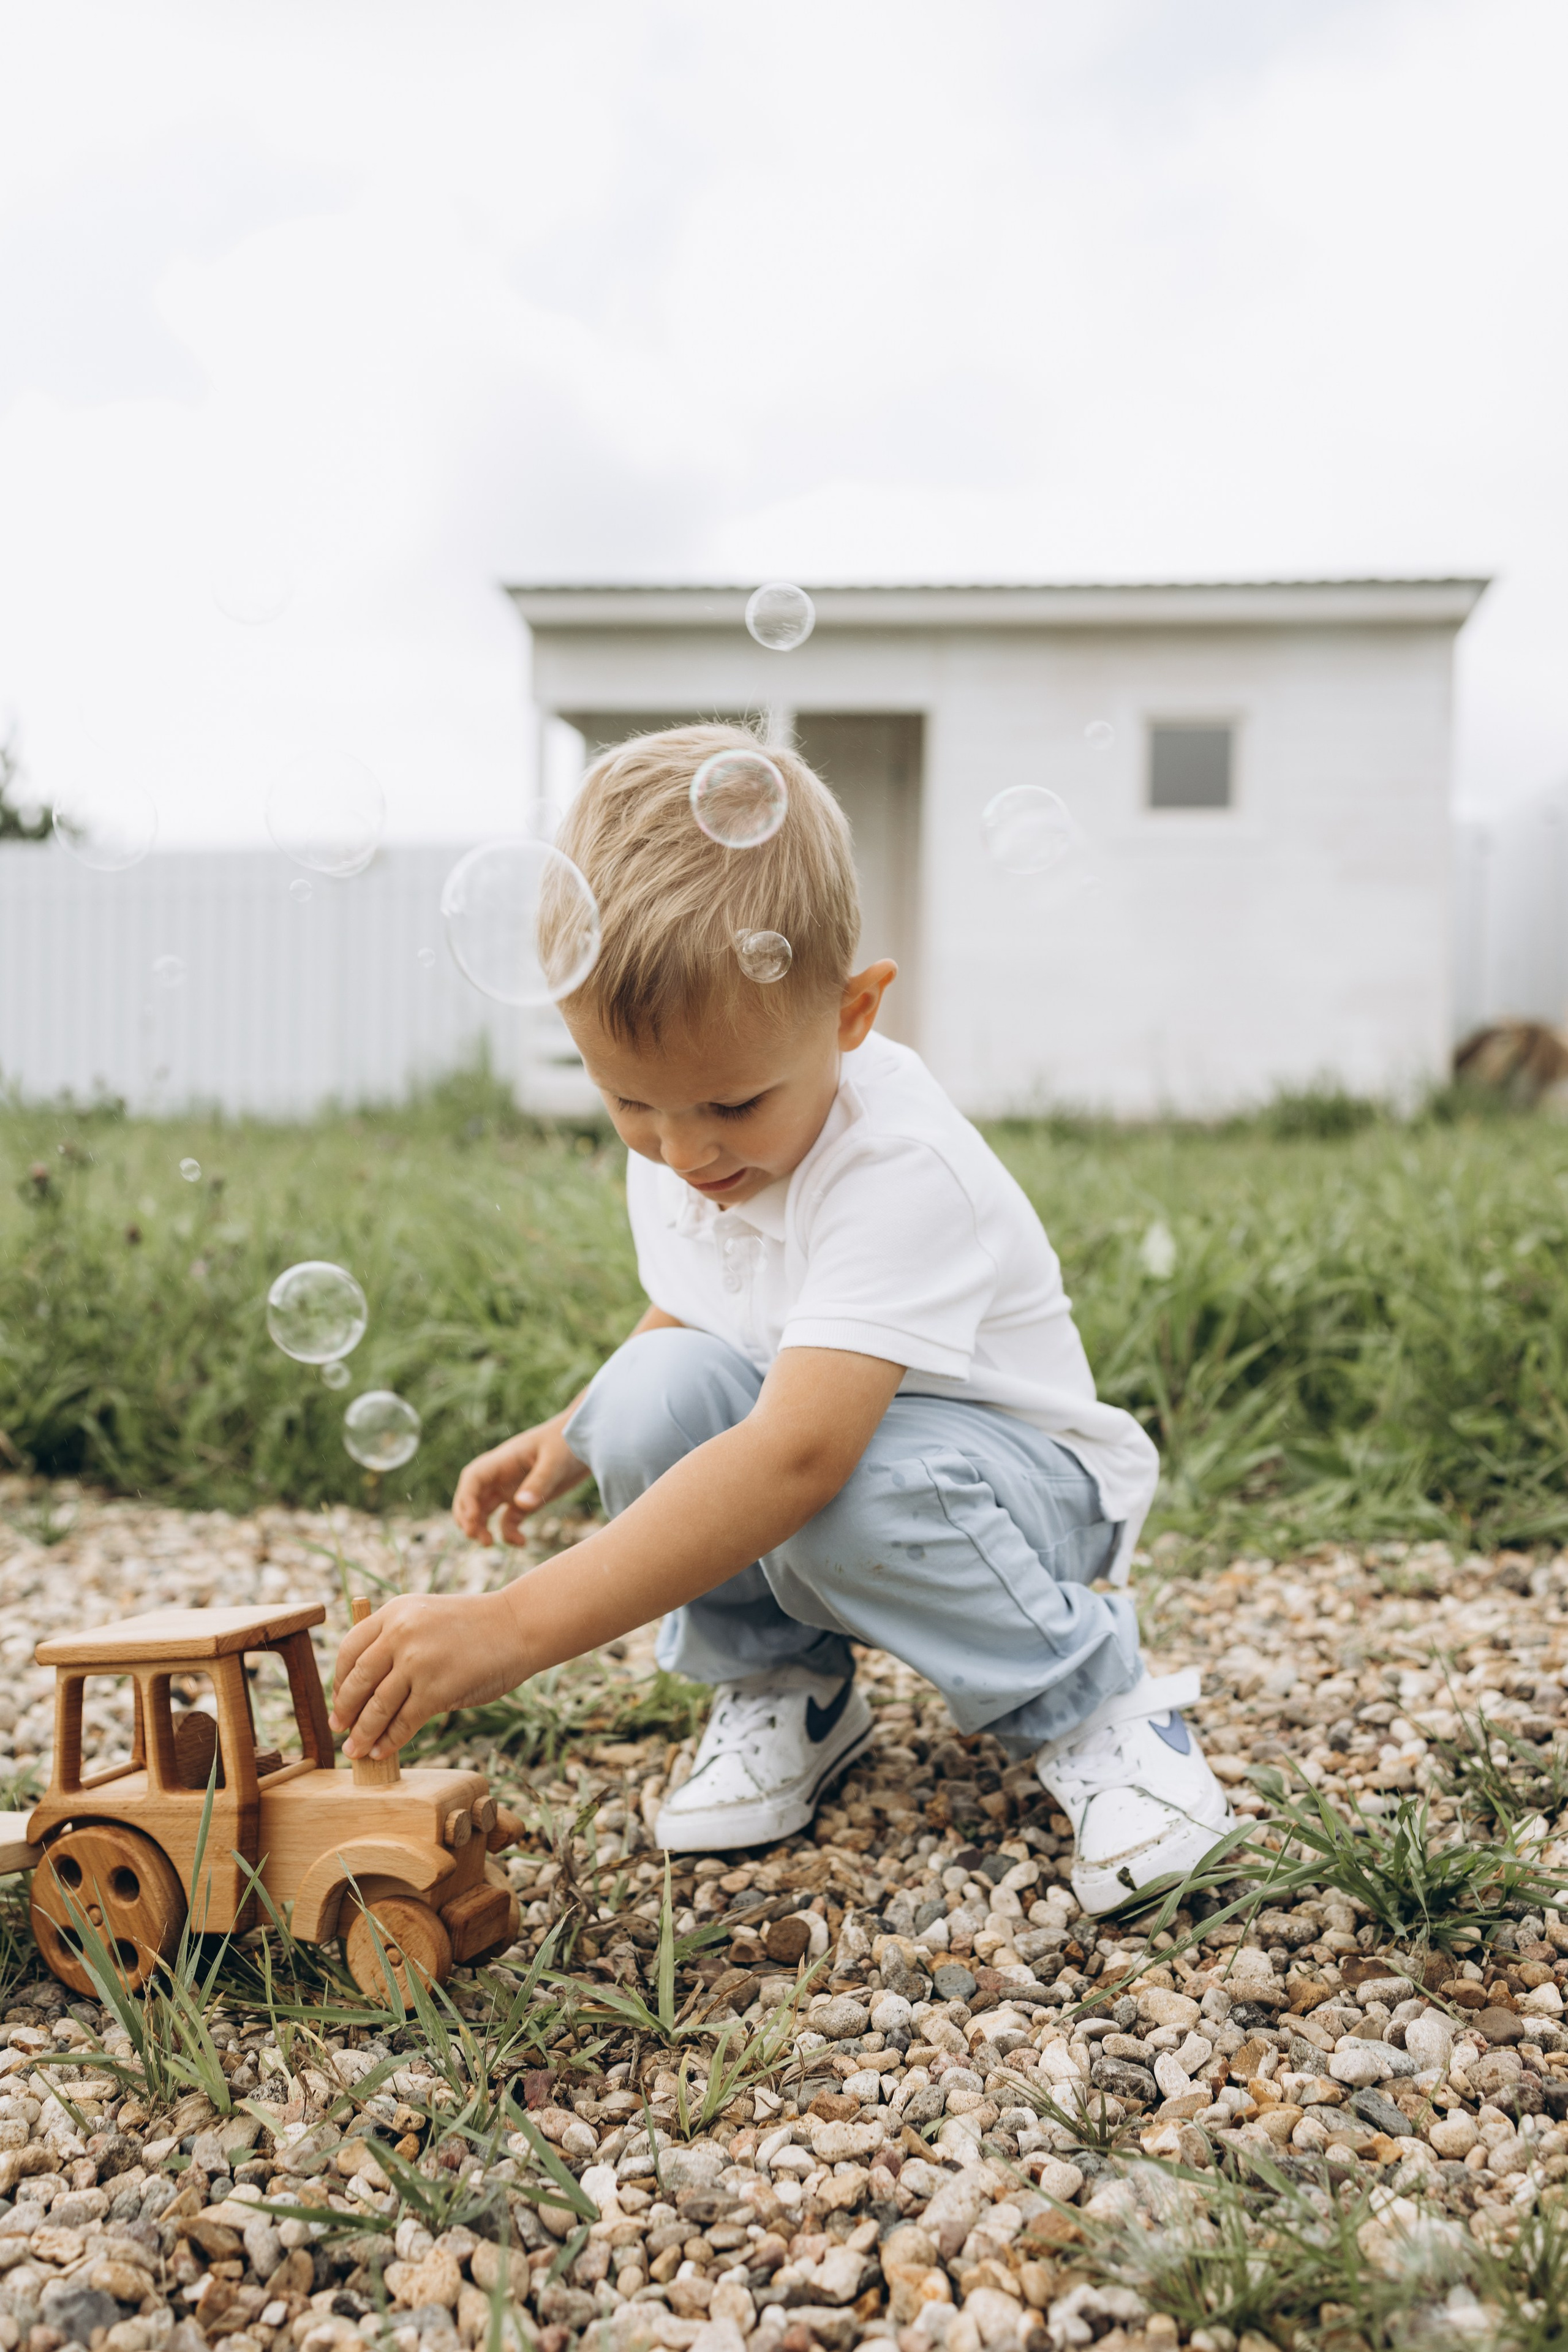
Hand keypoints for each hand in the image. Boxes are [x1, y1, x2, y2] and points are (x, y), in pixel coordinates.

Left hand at [329, 1589, 528, 1758]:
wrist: (517, 1626)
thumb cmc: (474, 1626)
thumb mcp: (425, 1616)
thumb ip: (396, 1640)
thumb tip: (366, 1688)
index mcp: (394, 1612)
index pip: (349, 1650)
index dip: (339, 1680)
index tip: (340, 1700)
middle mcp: (401, 1633)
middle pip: (357, 1680)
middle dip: (345, 1710)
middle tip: (340, 1728)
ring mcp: (418, 1661)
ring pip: (377, 1706)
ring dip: (363, 1734)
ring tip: (356, 1750)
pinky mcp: (437, 1689)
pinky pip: (404, 1722)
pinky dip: (390, 1741)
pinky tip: (383, 1751)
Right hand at [452, 1418, 586, 1547]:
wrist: (589, 1440)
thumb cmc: (568, 1442)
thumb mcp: (556, 1461)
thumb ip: (539, 1482)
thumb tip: (521, 1505)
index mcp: (504, 1460)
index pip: (474, 1478)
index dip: (466, 1499)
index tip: (472, 1519)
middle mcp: (502, 1474)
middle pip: (472, 1495)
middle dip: (467, 1516)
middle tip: (476, 1536)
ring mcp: (513, 1487)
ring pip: (484, 1509)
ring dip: (480, 1526)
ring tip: (488, 1543)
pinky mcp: (526, 1500)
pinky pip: (508, 1520)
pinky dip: (508, 1533)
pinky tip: (522, 1542)